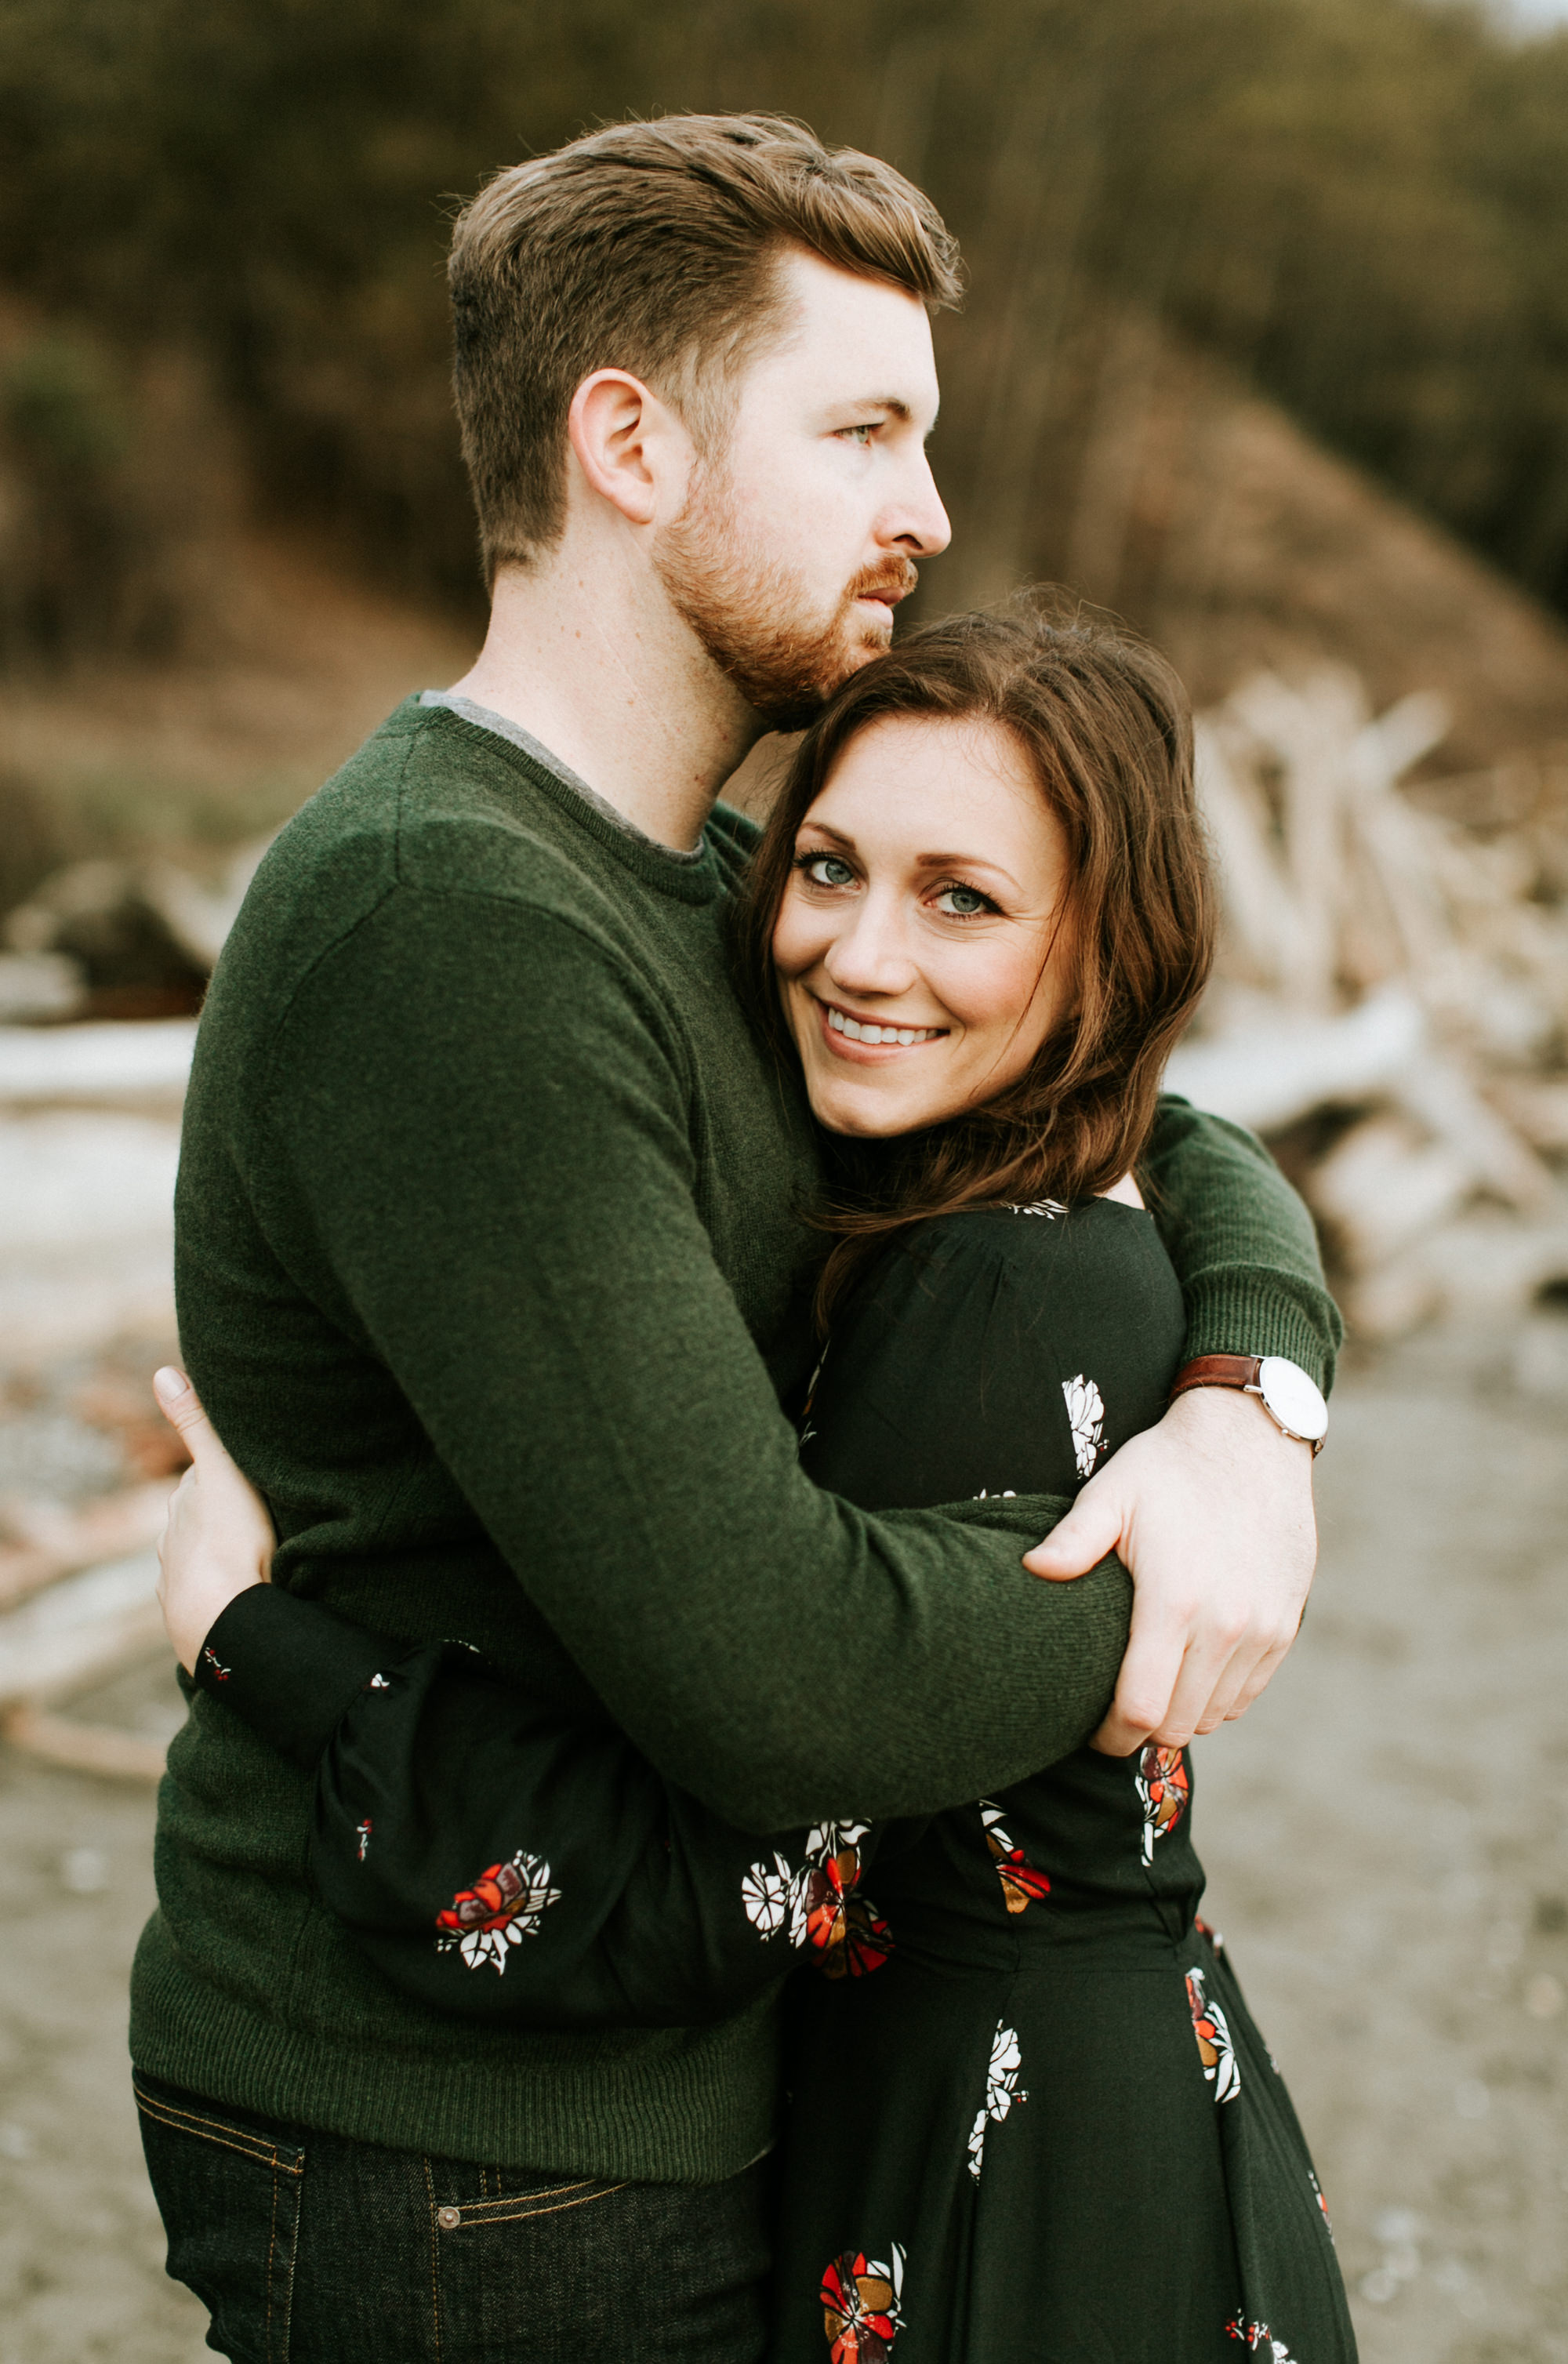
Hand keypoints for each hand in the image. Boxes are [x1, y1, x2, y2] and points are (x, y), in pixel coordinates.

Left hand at [151, 1367, 276, 1674]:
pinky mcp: (187, 1611)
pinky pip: (206, 1593)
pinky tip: (239, 1590)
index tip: (251, 1471)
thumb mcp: (221, 1471)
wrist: (221, 1618)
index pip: (203, 1477)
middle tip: (260, 1513)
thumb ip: (195, 1424)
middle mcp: (172, 1538)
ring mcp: (176, 1576)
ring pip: (201, 1556)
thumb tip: (161, 1373)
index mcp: (184, 1502)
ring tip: (254, 1555)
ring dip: (221, 1553)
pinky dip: (220, 1589)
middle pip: (200, 1517)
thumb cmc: (229, 1541)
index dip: (226, 1472)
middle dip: (222, 1514)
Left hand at [1023, 1384, 1315, 1754]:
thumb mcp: (1112, 1494)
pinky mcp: (1285, 1626)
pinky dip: (1216, 1698)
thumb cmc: (1169, 1467)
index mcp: (1175, 1602)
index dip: (1110, 1736)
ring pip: (1214, 1715)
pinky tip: (1189, 1674)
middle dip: (1139, 1731)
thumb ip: (1072, 1541)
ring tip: (1149, 1692)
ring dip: (1179, 1716)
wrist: (1250, 1440)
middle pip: (1176, 1724)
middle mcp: (1225, 1626)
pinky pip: (1246, 1693)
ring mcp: (1261, 1630)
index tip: (1091, 1733)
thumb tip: (1032, 1570)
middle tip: (1113, 1717)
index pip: (1139, 1709)